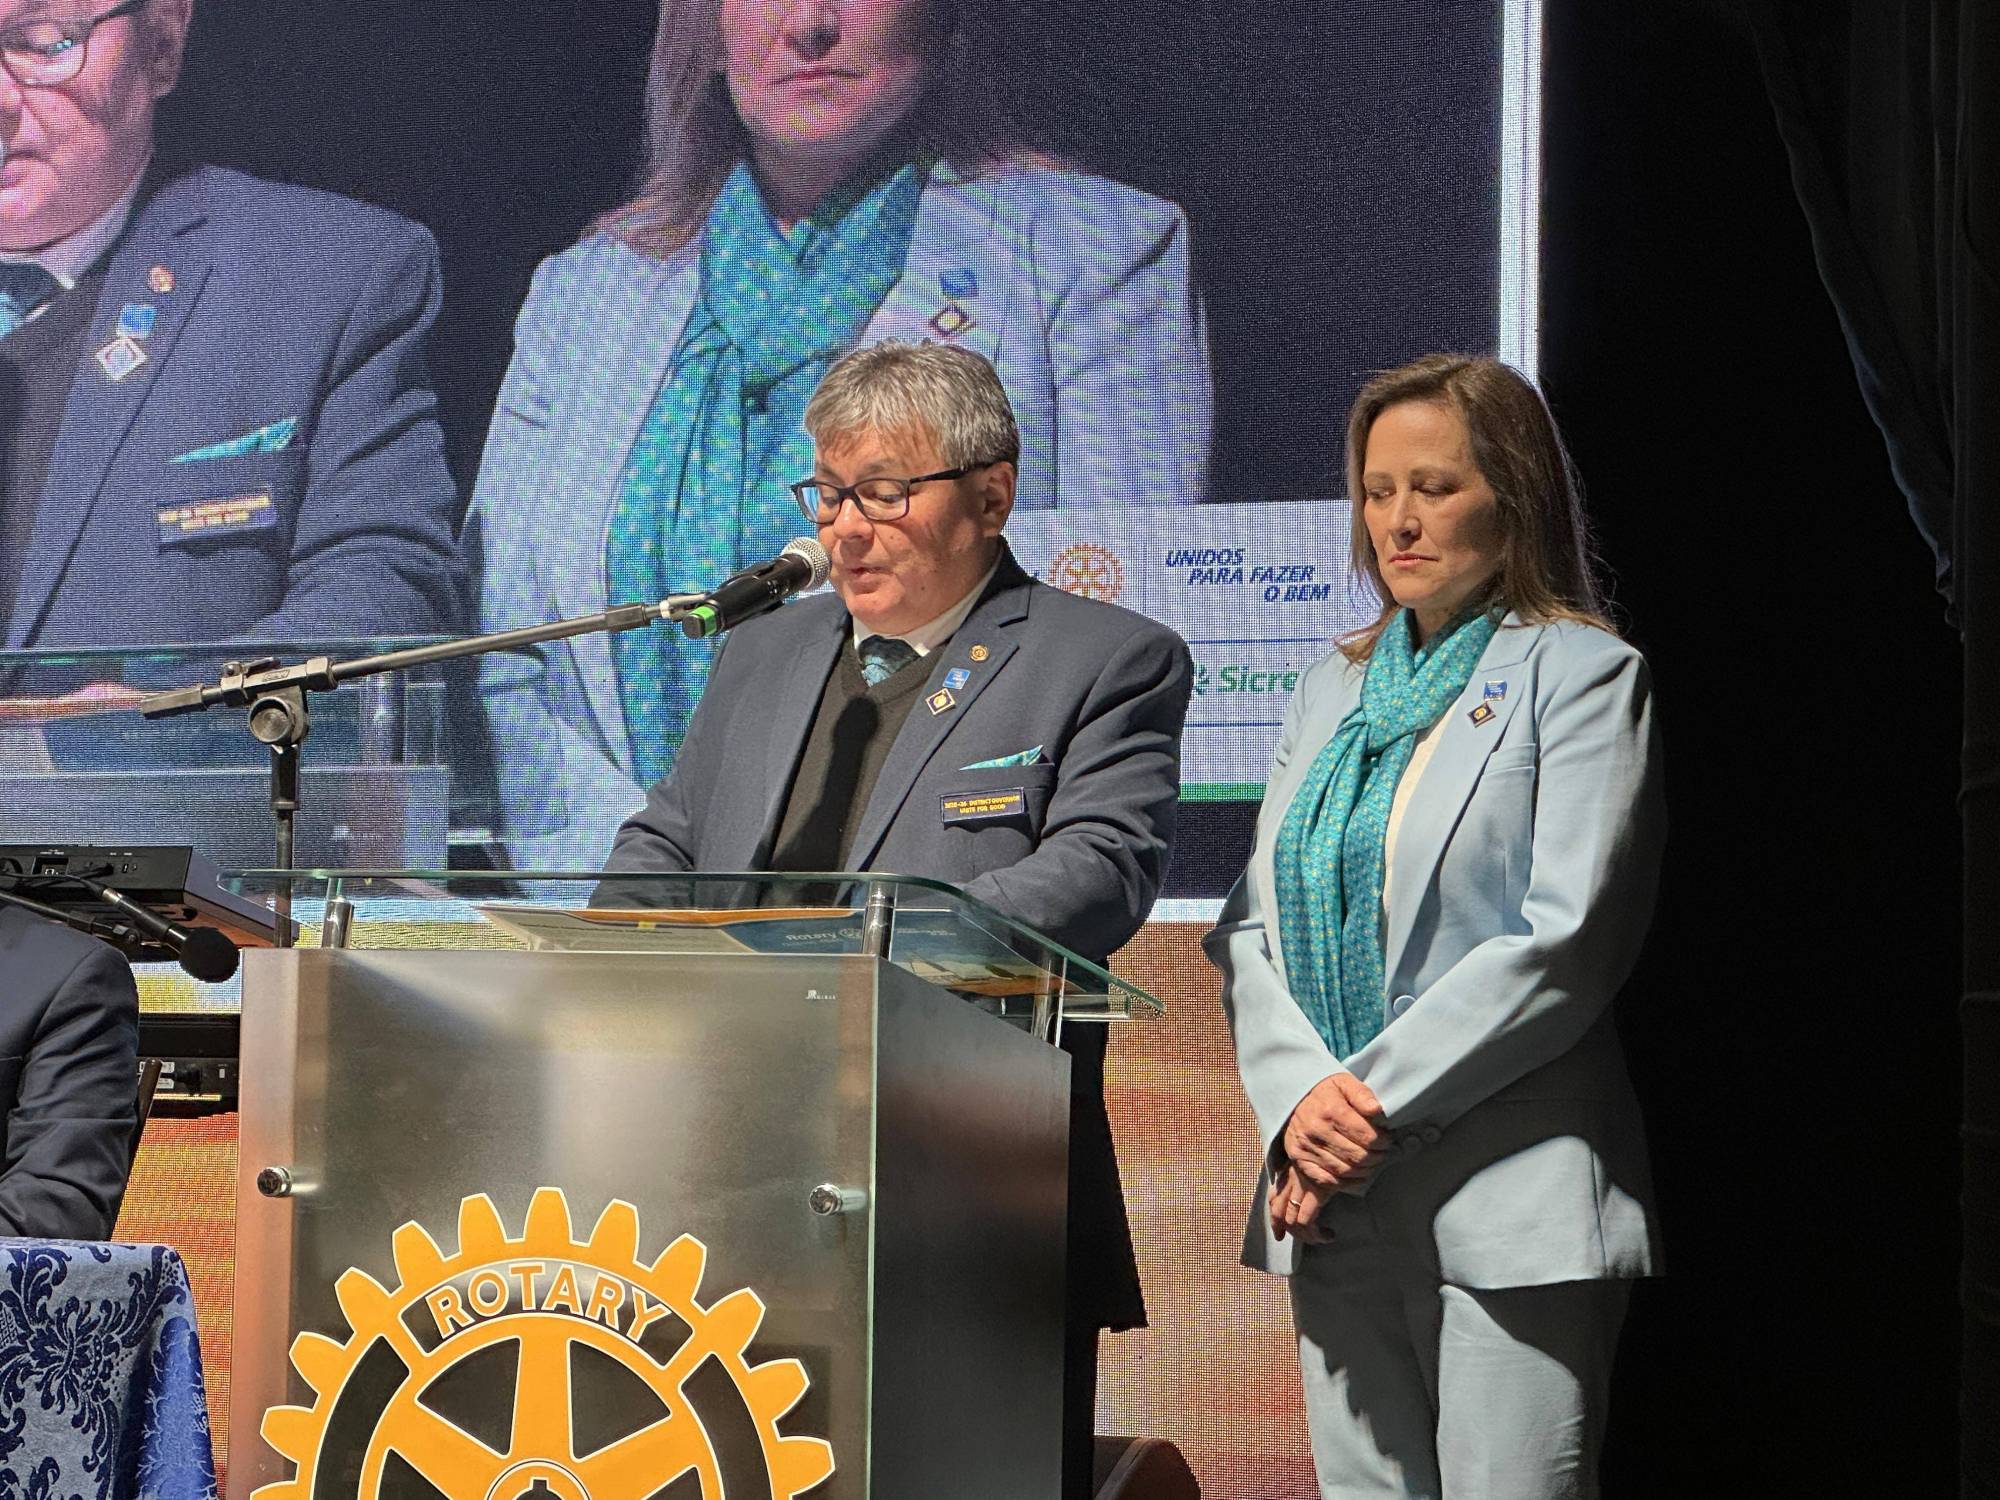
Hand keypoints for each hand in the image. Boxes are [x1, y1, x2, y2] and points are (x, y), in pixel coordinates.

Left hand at [1268, 1160, 1333, 1244]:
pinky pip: (1306, 1221)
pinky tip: (1329, 1235)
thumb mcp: (1314, 1166)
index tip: (1279, 1236)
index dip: (1274, 1222)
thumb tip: (1302, 1201)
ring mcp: (1302, 1184)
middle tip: (1307, 1239)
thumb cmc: (1333, 1156)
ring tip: (1321, 1239)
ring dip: (1305, 1236)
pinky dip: (1316, 1234)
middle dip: (1290, 1232)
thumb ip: (1306, 1178)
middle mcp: (1290, 1177)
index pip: (1273, 1200)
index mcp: (1288, 1172)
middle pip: (1279, 1213)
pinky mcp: (1317, 1190)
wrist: (1342, 1143)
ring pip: (1292, 1221)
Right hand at [1283, 1071, 1389, 1189]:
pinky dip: (1347, 1183)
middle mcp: (1317, 1130)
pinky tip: (1358, 1176)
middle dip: (1378, 1157)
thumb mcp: (1345, 1083)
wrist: (1292, 1096)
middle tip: (1384, 1152)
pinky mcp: (1299, 1159)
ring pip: (1345, 1170)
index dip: (1384, 1141)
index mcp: (1331, 1110)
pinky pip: (1328, 1180)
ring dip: (1366, 1170)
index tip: (1388, 1139)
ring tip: (1373, 1162)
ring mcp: (1306, 1147)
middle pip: (1358, 1156)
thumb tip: (1377, 1110)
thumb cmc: (1325, 1091)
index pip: (1367, 1136)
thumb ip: (1362, 1094)